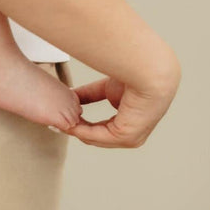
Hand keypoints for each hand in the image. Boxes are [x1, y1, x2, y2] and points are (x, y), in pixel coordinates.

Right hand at [63, 59, 180, 148]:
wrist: (148, 71)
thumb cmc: (135, 74)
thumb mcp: (107, 88)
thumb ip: (89, 95)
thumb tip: (72, 97)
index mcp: (132, 123)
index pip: (104, 128)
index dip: (84, 123)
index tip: (67, 114)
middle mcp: (134, 134)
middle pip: (98, 136)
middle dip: (78, 128)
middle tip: (60, 120)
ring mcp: (131, 138)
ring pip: (96, 138)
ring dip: (78, 130)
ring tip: (62, 120)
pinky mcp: (125, 137)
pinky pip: (97, 136)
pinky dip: (81, 130)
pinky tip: (70, 121)